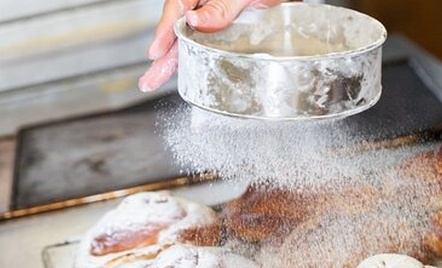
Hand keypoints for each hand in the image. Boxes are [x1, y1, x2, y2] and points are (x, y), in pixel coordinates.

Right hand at [139, 0, 284, 92]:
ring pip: (188, 40)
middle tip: (148, 80)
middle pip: (177, 31)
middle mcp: (202, 5)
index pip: (176, 9)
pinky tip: (189, 73)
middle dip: (163, 56)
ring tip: (156, 80)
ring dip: (174, 61)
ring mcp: (212, 19)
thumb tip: (193, 19)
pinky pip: (204, 45)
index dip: (164, 32)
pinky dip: (196, 60)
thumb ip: (220, 7)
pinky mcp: (223, 31)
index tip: (156, 51)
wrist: (287, 0)